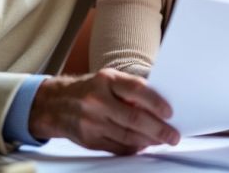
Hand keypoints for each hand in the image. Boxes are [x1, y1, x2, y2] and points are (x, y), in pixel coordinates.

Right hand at [28, 69, 180, 154]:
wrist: (55, 104)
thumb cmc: (89, 89)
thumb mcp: (108, 80)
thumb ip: (130, 90)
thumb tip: (158, 106)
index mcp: (105, 80)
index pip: (136, 89)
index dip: (155, 102)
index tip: (169, 112)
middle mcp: (97, 100)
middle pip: (134, 118)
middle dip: (158, 129)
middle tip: (173, 135)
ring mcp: (91, 122)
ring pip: (127, 136)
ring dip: (149, 140)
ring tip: (162, 140)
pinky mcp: (89, 139)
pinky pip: (117, 147)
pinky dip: (133, 148)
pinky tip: (143, 145)